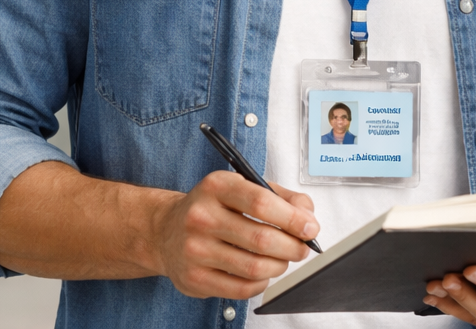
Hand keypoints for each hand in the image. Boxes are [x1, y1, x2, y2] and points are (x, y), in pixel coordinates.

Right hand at [147, 171, 317, 299]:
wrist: (165, 231)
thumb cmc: (213, 208)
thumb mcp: (242, 188)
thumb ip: (280, 197)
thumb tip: (308, 217)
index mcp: (216, 187)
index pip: (262, 202)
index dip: (293, 218)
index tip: (310, 227)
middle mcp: (201, 216)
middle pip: (261, 239)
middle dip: (292, 247)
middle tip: (302, 248)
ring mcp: (195, 250)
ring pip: (254, 267)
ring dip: (279, 266)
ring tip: (282, 260)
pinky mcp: (194, 278)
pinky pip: (241, 289)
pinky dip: (261, 283)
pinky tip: (262, 273)